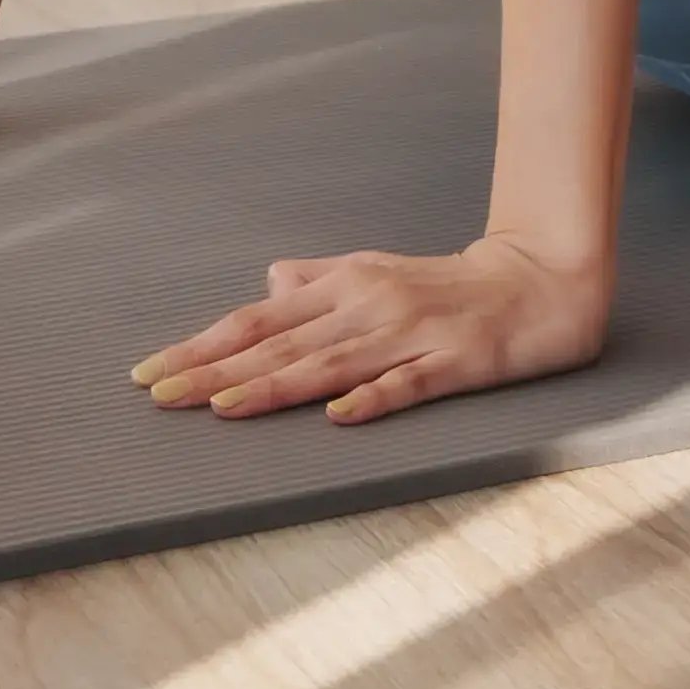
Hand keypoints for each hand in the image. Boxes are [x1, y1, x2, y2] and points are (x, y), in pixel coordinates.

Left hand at [135, 235, 609, 423]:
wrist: (540, 280)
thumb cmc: (449, 285)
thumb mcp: (375, 272)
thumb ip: (318, 281)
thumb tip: (267, 287)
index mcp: (343, 284)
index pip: (257, 320)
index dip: (201, 346)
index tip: (149, 373)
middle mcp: (367, 305)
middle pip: (279, 344)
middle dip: (213, 371)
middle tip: (157, 396)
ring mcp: (410, 333)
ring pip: (328, 364)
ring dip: (271, 387)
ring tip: (219, 407)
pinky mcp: (455, 361)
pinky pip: (408, 384)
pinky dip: (371, 398)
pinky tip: (336, 417)